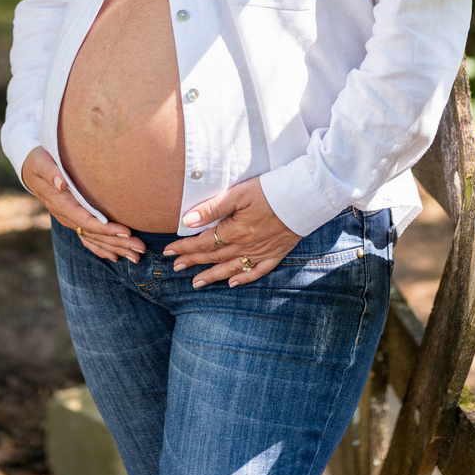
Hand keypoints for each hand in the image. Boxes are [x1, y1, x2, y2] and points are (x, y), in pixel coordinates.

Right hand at [21, 148, 144, 263]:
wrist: (29, 170)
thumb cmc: (39, 161)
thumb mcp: (42, 162)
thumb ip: (51, 172)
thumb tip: (60, 183)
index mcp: (62, 204)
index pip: (86, 221)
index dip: (106, 229)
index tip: (126, 232)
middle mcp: (67, 216)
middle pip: (95, 234)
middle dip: (118, 243)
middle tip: (140, 250)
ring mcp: (70, 220)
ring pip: (94, 239)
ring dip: (115, 249)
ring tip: (136, 257)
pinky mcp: (73, 220)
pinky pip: (87, 238)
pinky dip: (101, 249)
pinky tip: (116, 257)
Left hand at [165, 176, 300, 286]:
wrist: (305, 196)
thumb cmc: (270, 190)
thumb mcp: (239, 193)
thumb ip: (213, 207)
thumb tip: (188, 220)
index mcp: (235, 230)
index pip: (203, 242)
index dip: (185, 247)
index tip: (169, 252)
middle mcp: (246, 245)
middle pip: (214, 256)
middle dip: (193, 262)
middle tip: (176, 268)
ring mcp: (261, 252)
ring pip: (232, 268)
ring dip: (212, 276)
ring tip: (196, 283)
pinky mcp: (276, 253)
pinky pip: (257, 271)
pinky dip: (243, 279)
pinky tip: (232, 284)